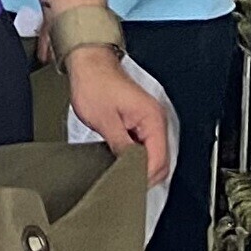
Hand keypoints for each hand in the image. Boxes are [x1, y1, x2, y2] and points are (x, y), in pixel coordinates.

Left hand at [64, 49, 172, 182]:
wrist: (89, 64)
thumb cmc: (95, 84)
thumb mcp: (105, 121)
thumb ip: (121, 147)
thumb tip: (129, 169)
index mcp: (152, 118)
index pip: (159, 160)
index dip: (144, 177)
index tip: (129, 185)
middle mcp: (156, 120)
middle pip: (160, 161)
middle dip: (144, 175)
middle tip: (122, 183)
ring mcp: (149, 121)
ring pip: (152, 155)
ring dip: (139, 166)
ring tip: (119, 172)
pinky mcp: (140, 121)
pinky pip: (144, 147)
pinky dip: (134, 157)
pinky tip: (119, 160)